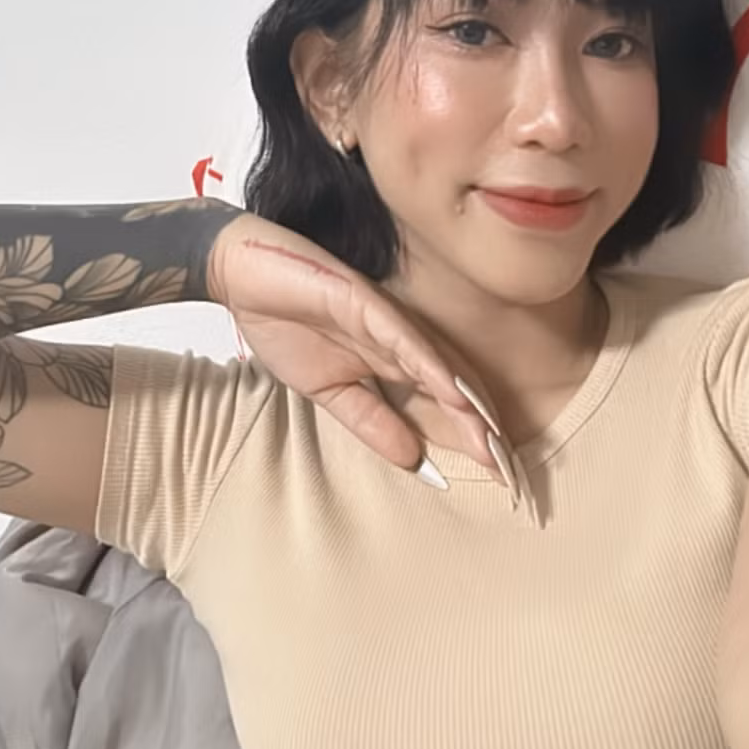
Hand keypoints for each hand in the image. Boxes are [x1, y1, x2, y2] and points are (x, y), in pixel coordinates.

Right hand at [208, 212, 502, 476]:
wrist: (240, 274)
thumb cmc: (282, 322)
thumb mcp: (327, 391)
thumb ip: (370, 420)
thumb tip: (412, 459)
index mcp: (391, 360)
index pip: (441, 403)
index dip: (469, 437)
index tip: (496, 475)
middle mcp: (398, 339)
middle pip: (452, 386)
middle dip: (481, 429)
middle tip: (509, 470)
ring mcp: (385, 318)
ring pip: (438, 364)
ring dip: (468, 403)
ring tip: (494, 440)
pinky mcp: (363, 300)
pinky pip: (404, 336)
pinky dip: (430, 366)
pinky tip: (453, 392)